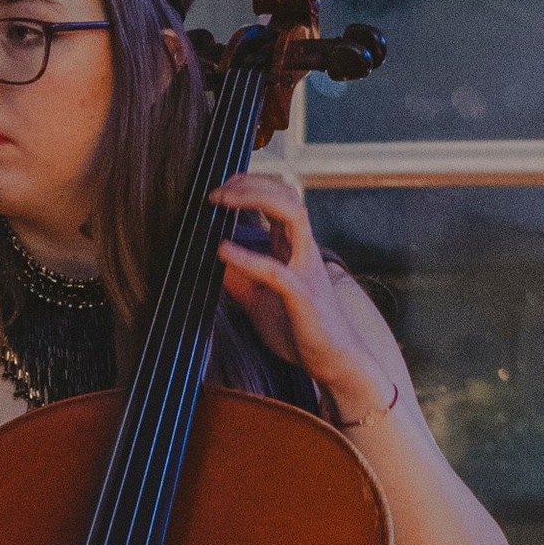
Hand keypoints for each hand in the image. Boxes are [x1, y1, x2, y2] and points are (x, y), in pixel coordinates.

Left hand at [211, 169, 397, 427]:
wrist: (332, 361)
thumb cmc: (298, 329)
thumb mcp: (258, 298)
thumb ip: (240, 276)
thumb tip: (211, 258)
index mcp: (295, 248)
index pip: (278, 198)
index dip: (249, 185)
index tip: (219, 188)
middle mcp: (304, 251)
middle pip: (287, 195)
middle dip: (251, 183)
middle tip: (215, 190)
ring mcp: (306, 270)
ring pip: (293, 215)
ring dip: (256, 199)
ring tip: (221, 201)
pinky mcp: (303, 297)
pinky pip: (276, 271)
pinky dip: (247, 257)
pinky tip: (222, 250)